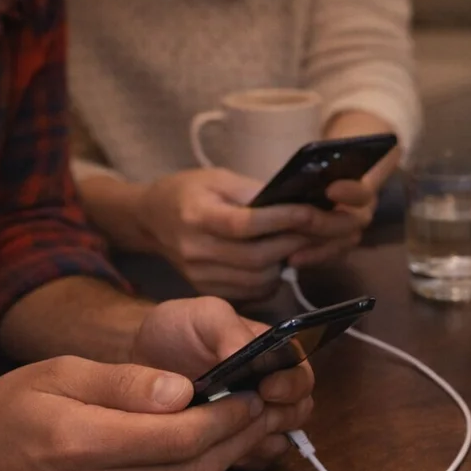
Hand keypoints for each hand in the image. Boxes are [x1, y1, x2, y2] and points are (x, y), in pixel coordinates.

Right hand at [0, 358, 302, 470]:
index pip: (179, 438)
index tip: (249, 398)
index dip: (225, 419)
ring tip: (226, 440)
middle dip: (232, 443)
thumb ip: (125, 382)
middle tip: (254, 417)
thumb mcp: (58, 374)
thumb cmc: (7, 413)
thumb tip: (186, 391)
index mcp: (74, 445)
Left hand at [130, 296, 314, 470]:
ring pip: (282, 439)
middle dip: (281, 414)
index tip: (267, 389)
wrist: (140, 364)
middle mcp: (273, 389)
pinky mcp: (239, 444)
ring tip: (229, 429)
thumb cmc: (176, 332)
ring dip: (262, 438)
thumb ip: (227, 329)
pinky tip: (218, 446)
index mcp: (274, 355)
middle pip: (300, 409)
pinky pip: (257, 459)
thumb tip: (248, 352)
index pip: (302, 374)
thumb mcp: (201, 316)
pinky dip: (244, 455)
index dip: (292, 385)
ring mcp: (257, 419)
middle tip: (249, 413)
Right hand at [138, 168, 362, 300]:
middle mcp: (196, 250)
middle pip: (256, 256)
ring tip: (298, 244)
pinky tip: (278, 261)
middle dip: (293, 243)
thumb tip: (296, 202)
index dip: (281, 220)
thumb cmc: (189, 191)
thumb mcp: (218, 178)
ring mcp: (201, 276)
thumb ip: (255, 192)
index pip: (245, 224)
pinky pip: (251, 292)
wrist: (152, 219)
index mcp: (196, 216)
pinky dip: (272, 279)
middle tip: (319, 231)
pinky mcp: (208, 291)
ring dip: (286, 262)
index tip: (311, 212)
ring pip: (258, 279)